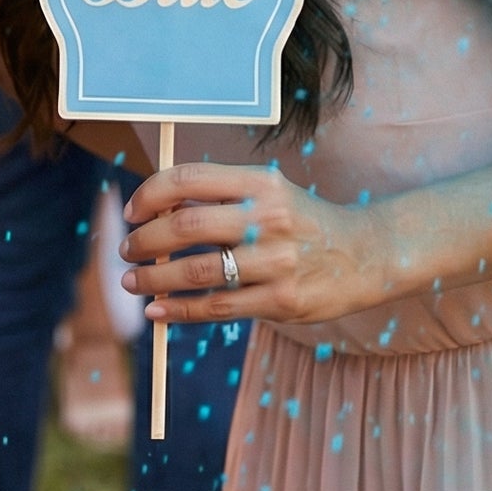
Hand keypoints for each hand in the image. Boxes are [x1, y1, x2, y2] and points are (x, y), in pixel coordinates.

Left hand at [119, 163, 397, 326]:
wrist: (365, 255)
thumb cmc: (301, 221)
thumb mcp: (269, 192)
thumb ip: (221, 196)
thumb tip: (156, 210)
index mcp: (260, 182)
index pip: (189, 179)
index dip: (150, 194)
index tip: (131, 212)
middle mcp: (267, 218)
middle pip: (186, 225)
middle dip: (145, 240)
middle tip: (126, 249)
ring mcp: (275, 262)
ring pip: (196, 271)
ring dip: (154, 278)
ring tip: (133, 281)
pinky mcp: (282, 301)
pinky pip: (218, 307)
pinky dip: (179, 310)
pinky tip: (156, 311)